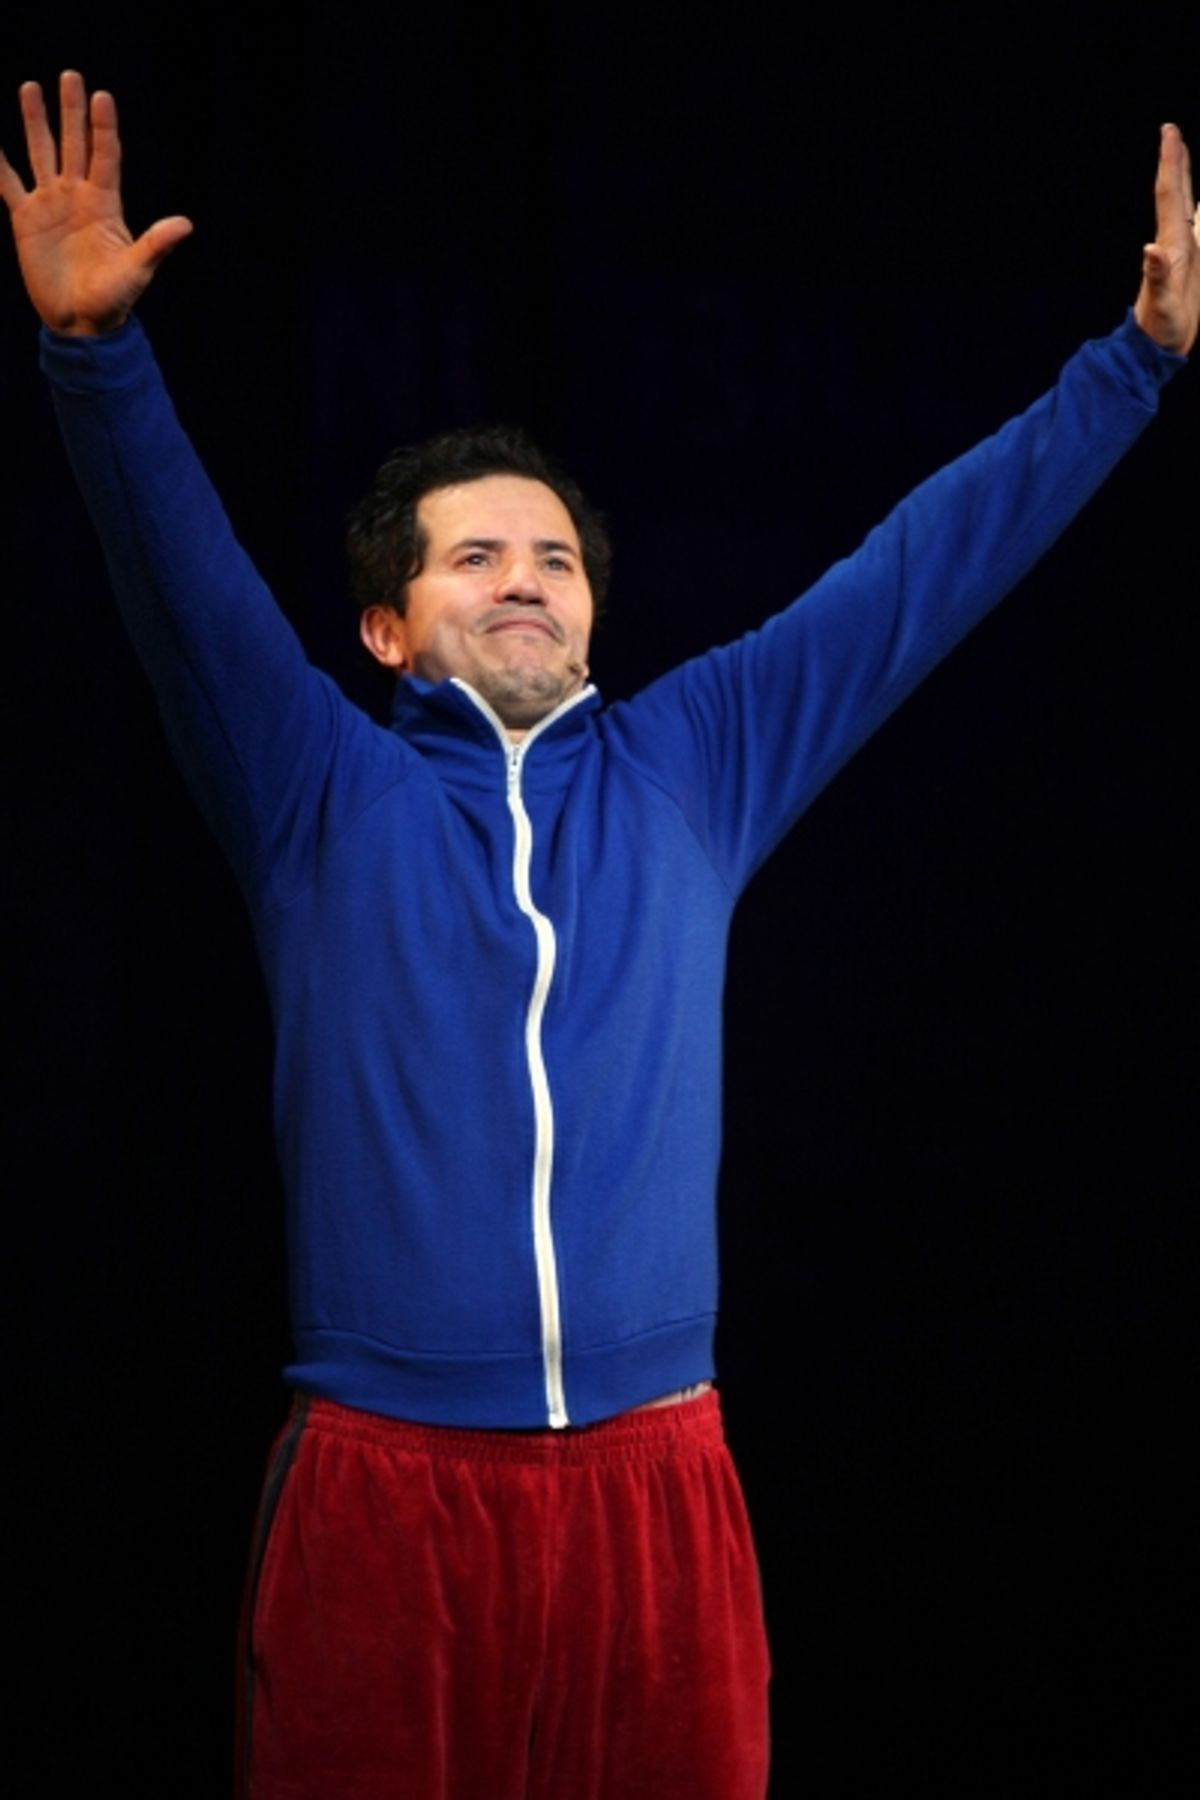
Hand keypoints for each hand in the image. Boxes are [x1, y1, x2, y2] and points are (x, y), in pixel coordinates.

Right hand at [0, 70, 191, 334]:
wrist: (81, 322)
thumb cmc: (113, 299)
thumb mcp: (137, 271)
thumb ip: (156, 245)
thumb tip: (186, 224)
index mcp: (106, 204)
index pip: (105, 156)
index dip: (103, 127)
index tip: (102, 96)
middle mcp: (78, 196)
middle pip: (74, 144)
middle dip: (71, 112)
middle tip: (70, 76)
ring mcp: (51, 205)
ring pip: (41, 153)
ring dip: (36, 122)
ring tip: (30, 87)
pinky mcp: (26, 220)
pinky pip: (8, 185)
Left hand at [1134, 122, 1198, 355]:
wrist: (1156, 348)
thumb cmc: (1159, 328)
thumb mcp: (1162, 304)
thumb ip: (1158, 276)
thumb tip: (1150, 249)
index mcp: (1172, 243)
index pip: (1170, 193)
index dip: (1171, 161)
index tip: (1169, 131)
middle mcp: (1175, 241)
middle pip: (1176, 192)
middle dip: (1176, 160)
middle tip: (1172, 131)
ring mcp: (1184, 251)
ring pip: (1188, 205)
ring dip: (1188, 178)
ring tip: (1186, 155)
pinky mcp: (1192, 264)